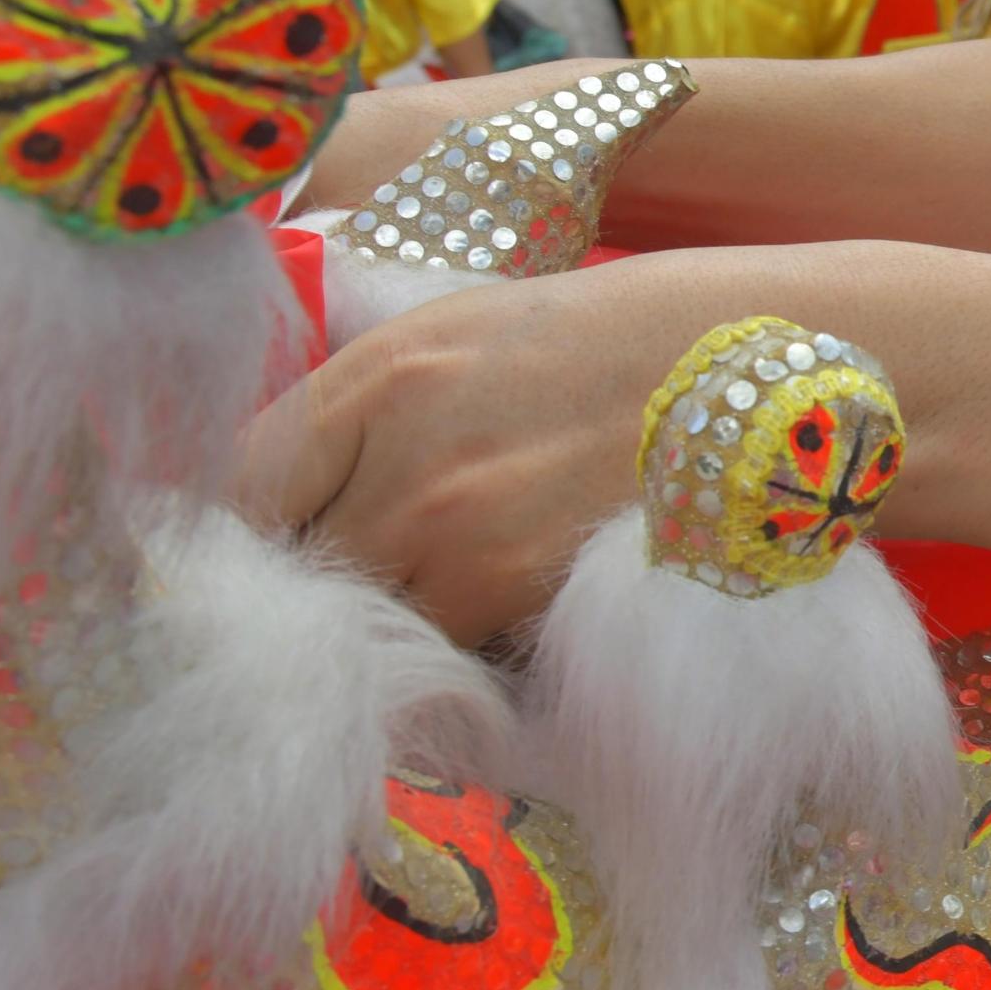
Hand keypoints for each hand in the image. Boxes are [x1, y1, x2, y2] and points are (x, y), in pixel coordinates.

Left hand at [237, 252, 764, 645]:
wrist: (748, 373)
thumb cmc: (604, 345)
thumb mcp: (456, 335)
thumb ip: (360, 410)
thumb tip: (282, 500)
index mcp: (373, 378)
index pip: (242, 488)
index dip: (247, 534)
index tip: (263, 557)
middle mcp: (399, 461)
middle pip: (296, 572)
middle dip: (315, 590)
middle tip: (346, 595)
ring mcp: (458, 537)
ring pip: (369, 626)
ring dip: (389, 631)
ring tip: (442, 607)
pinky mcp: (519, 597)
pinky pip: (448, 654)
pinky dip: (460, 654)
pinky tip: (499, 622)